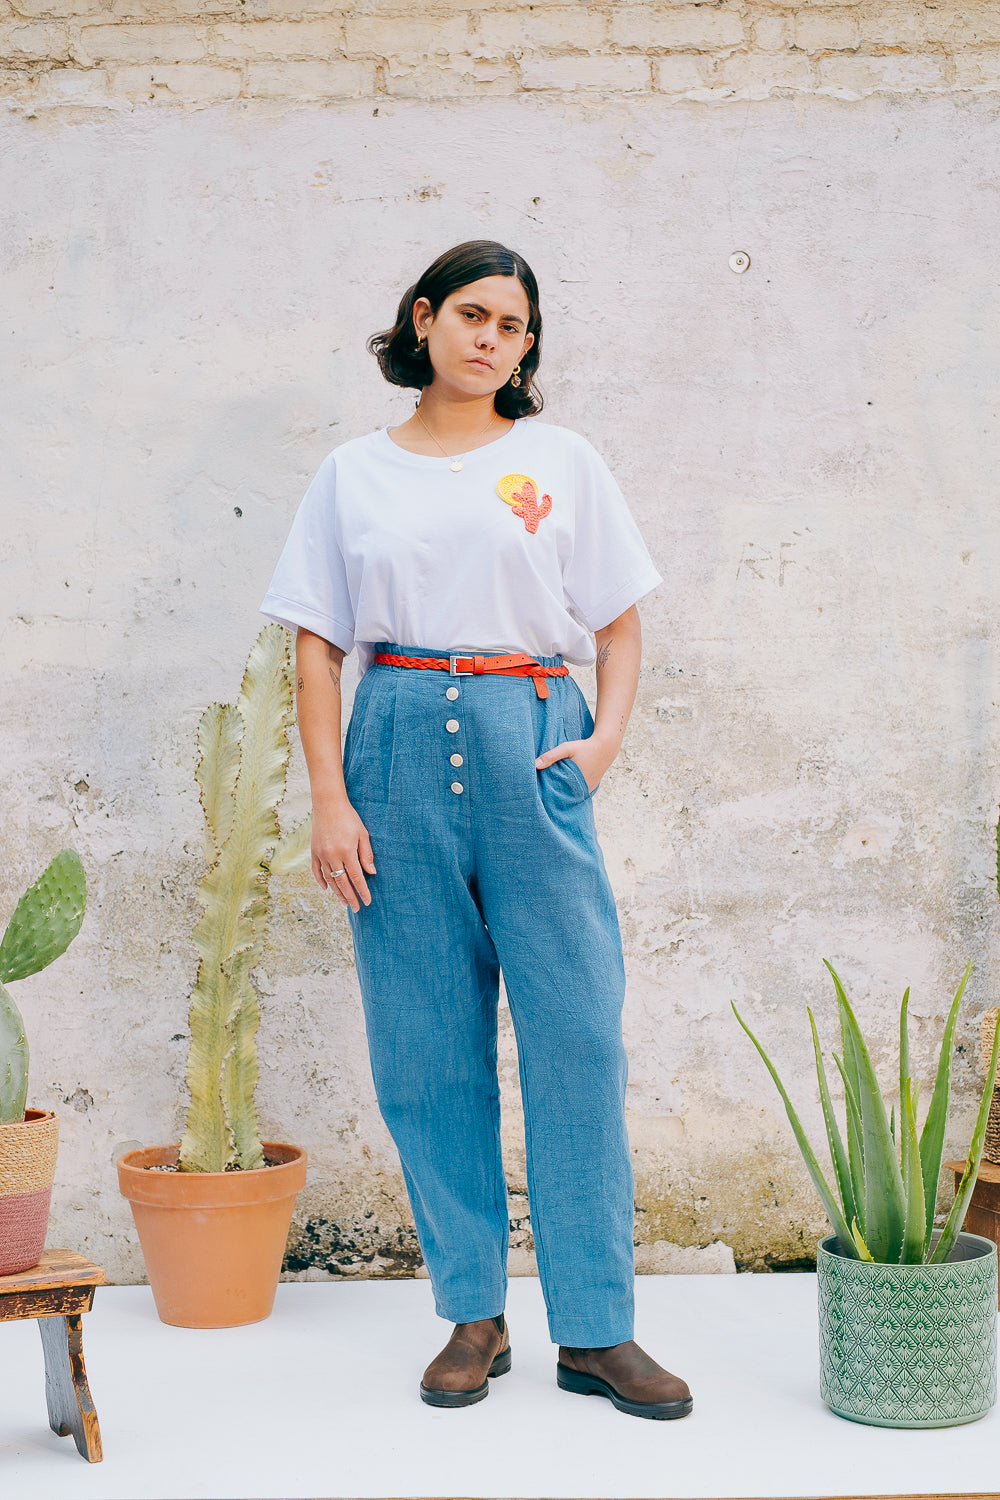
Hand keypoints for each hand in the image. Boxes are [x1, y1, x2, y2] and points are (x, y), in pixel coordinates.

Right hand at [311, 798, 375, 912]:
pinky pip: (316, 871)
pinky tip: (327, 889)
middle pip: (342, 882)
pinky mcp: (313, 851)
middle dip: (351, 897)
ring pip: (329, 879)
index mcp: (347, 851)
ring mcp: (321, 854)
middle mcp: (333, 855)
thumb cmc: (349, 818)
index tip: (367, 901)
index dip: (362, 891)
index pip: (357, 877)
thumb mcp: (363, 834)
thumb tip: (372, 873)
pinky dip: (321, 881)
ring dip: (337, 892)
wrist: (328, 804)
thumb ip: (366, 854)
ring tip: (345, 902)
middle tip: (357, 908)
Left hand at [535, 735, 617, 792]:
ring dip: (564, 793)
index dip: (549, 795)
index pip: (558, 795)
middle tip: (541, 796)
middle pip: (565, 796)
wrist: (605, 747)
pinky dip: (571, 791)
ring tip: (551, 793)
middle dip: (555, 795)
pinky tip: (563, 788)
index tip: (539, 795)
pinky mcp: (591, 787)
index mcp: (576, 782)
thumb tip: (535, 765)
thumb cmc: (585, 747)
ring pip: (572, 795)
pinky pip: (578, 792)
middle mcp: (583, 789)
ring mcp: (588, 789)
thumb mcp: (567, 748)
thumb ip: (551, 756)